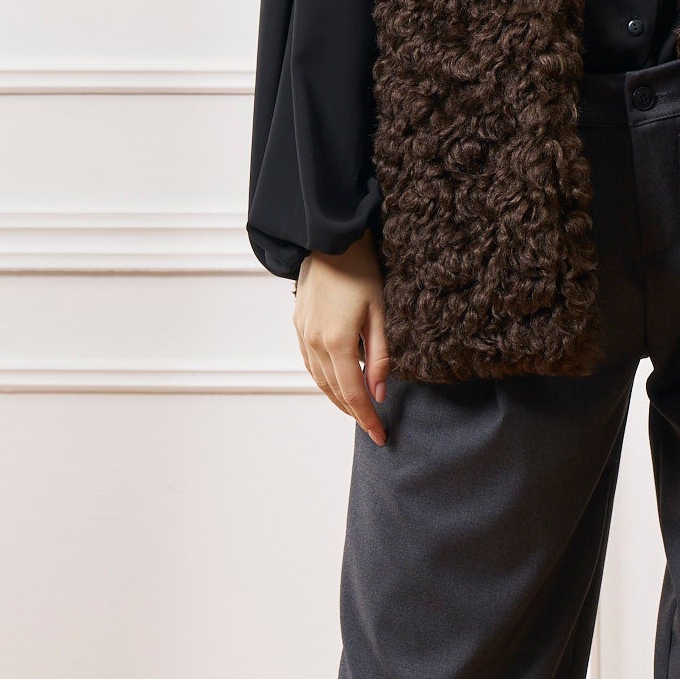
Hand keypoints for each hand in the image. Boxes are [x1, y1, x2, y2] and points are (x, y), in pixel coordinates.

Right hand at [294, 232, 389, 445]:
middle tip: (373, 428)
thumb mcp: (380, 313)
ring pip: (319, 380)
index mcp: (338, 343)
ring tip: (356, 411)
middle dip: (354, 413)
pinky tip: (337, 382)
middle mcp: (315, 344)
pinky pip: (310, 363)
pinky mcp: (298, 326)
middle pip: (335, 391)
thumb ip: (381, 357)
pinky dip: (324, 379)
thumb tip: (379, 393)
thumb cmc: (362, 272)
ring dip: (338, 398)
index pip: (354, 394)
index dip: (367, 419)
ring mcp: (303, 335)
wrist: (329, 241)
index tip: (381, 437)